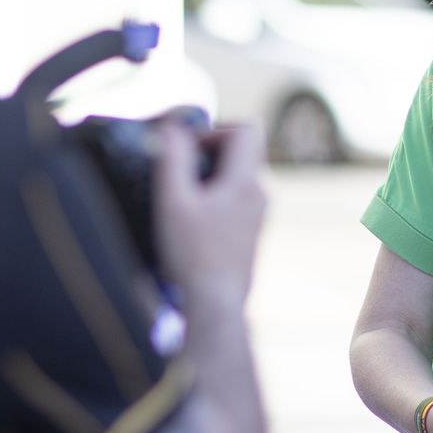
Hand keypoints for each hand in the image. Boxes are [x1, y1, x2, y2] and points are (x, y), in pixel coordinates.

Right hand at [153, 121, 266, 313]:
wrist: (215, 303)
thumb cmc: (192, 254)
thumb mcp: (173, 202)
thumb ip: (172, 159)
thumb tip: (172, 128)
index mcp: (246, 181)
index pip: (246, 129)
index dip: (214, 129)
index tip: (187, 150)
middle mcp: (260, 193)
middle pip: (241, 149)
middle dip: (208, 153)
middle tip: (178, 175)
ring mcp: (259, 213)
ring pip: (237, 174)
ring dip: (210, 176)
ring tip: (182, 202)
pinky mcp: (252, 230)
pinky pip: (236, 196)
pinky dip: (215, 196)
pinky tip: (193, 222)